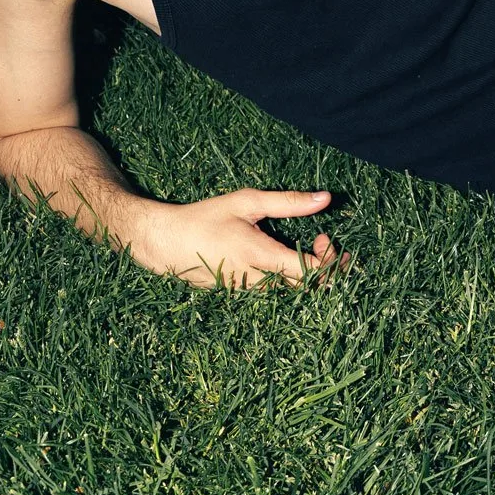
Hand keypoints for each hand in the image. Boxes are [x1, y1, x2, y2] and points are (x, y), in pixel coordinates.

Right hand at [133, 188, 347, 289]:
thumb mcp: (247, 202)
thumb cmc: (205, 218)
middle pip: (304, 289)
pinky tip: (287, 259)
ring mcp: (246, 293)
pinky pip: (271, 293)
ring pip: (288, 293)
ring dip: (306, 274)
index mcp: (260, 257)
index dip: (329, 260)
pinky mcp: (238, 295)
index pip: (310, 273)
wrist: (166, 244)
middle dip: (324, 268)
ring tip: (311, 248)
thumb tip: (326, 198)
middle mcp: (255, 282)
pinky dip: (287, 279)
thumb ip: (288, 202)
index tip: (324, 237)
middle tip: (323, 242)